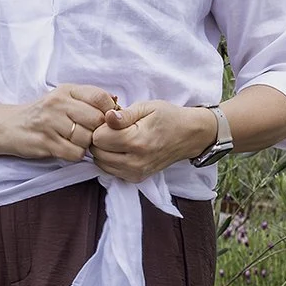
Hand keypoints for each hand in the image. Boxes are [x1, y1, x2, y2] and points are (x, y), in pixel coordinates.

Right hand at [0, 84, 117, 161]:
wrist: (9, 126)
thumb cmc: (43, 114)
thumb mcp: (64, 98)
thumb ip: (89, 99)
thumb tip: (118, 103)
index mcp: (66, 90)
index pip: (100, 97)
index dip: (110, 112)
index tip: (106, 121)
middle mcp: (58, 103)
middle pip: (97, 120)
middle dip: (98, 131)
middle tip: (90, 134)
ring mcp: (50, 123)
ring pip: (86, 139)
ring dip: (85, 145)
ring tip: (74, 141)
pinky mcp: (45, 142)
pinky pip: (74, 153)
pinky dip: (75, 154)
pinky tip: (66, 148)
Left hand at [90, 101, 214, 183]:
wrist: (188, 135)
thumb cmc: (168, 117)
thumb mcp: (146, 107)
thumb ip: (124, 114)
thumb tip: (107, 117)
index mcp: (137, 141)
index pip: (98, 137)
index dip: (101, 125)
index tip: (112, 121)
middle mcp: (135, 161)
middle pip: (97, 152)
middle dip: (100, 139)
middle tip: (114, 129)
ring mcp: (136, 173)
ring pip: (101, 163)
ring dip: (104, 150)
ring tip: (118, 139)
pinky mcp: (136, 179)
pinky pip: (110, 171)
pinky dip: (110, 160)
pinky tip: (122, 149)